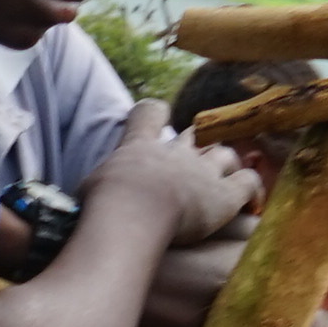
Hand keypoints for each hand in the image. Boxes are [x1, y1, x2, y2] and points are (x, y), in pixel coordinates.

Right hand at [86, 117, 261, 253]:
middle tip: (195, 152)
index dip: (154, 114)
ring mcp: (202, 171)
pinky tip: (251, 196)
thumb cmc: (101, 205)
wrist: (132, 212)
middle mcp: (174, 153)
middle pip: (193, 134)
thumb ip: (93, 190)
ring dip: (224, 161)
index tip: (156, 116)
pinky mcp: (224, 195)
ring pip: (223, 154)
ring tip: (227, 172)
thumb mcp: (87, 190)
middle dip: (196, 140)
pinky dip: (251, 184)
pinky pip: (247, 182)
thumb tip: (76, 206)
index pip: (148, 114)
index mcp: (139, 146)